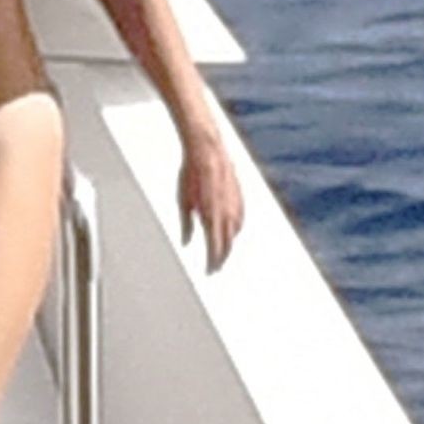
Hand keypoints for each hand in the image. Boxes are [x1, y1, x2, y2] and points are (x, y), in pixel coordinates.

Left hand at [178, 129, 243, 272]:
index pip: (214, 248)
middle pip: (227, 244)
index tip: (209, 272)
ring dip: (229, 245)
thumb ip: (186, 225)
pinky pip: (240, 219)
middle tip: (215, 268)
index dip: (212, 262)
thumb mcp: (183, 202)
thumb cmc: (191, 174)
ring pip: (235, 233)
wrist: (207, 151)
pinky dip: (236, 229)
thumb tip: (186, 242)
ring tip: (223, 253)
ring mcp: (235, 205)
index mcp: (211, 217)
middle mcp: (226, 213)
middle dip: (221, 258)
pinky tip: (233, 232)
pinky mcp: (240, 196)